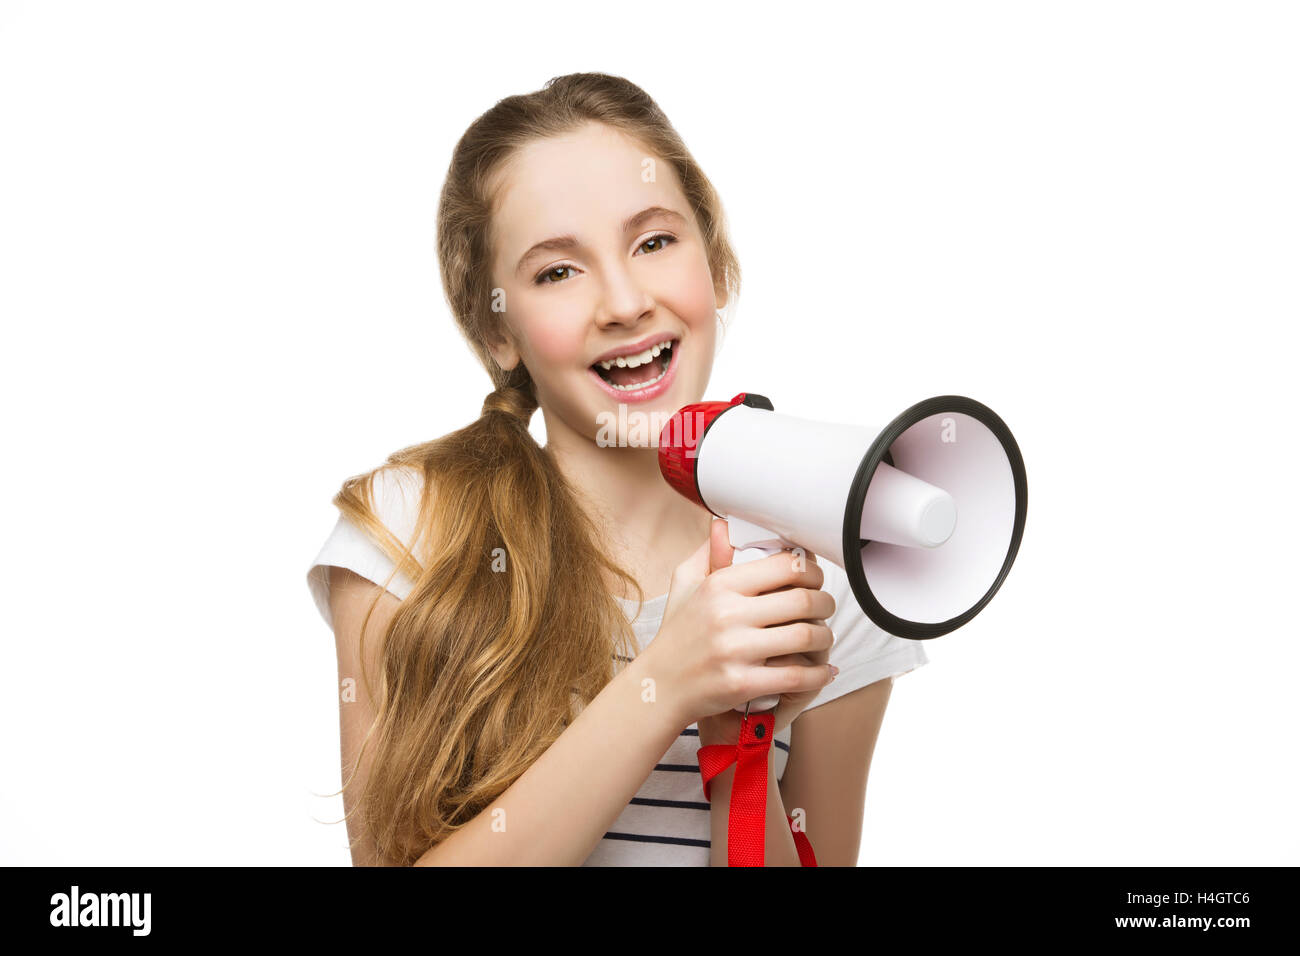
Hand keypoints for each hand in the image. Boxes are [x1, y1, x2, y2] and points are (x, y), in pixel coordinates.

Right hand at [696, 533, 834, 743]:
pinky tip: (823, 670)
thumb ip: (709, 552)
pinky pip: (798, 676)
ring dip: (825, 636)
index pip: (784, 566)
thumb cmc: (678, 633)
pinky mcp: (743, 683)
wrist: (660, 686)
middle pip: (802, 600)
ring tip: (823, 636)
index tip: (813, 579)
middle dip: (825, 603)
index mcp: (719, 585)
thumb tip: (725, 524)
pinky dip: (819, 674)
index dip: (811, 571)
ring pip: (806, 636)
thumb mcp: (685, 584)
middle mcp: (727, 614)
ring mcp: (735, 650)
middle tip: (825, 607)